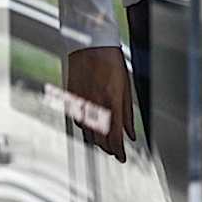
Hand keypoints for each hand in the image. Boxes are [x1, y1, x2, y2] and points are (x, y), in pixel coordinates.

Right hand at [64, 45, 135, 162]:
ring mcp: (80, 100)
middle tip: (113, 151)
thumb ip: (127, 114)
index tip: (121, 157)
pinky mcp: (71, 95)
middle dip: (107, 148)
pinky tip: (88, 126)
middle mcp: (94, 104)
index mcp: (111, 102)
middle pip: (99, 137)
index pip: (115, 136)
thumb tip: (130, 133)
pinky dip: (83, 126)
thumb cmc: (111, 61)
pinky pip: (76, 118)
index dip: (119, 151)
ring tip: (102, 142)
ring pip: (86, 130)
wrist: (90, 44)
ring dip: (95, 139)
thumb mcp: (126, 88)